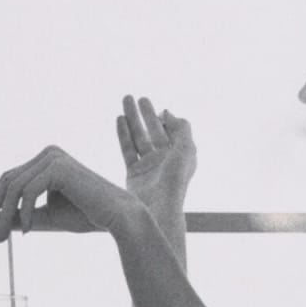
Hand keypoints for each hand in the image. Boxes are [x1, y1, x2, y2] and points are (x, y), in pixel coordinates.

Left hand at [0, 145, 127, 239]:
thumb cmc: (85, 216)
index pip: (9, 178)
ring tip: (0, 237)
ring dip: (4, 215)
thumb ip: (21, 217)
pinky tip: (29, 230)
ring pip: (14, 187)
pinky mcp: (58, 167)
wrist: (116, 217)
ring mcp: (53, 157)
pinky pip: (29, 192)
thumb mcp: (45, 217)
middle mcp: (48, 154)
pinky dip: (25, 213)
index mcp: (45, 161)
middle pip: (6, 180)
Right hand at [116, 95, 196, 214]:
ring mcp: (148, 166)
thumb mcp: (185, 150)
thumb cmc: (175, 181)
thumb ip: (181, 128)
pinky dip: (123, 133)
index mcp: (180, 155)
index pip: (171, 130)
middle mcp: (164, 159)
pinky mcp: (133, 173)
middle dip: (145, 113)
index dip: (164, 118)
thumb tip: (167, 112)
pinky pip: (128, 148)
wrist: (157, 209)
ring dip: (132, 119)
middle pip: (153, 130)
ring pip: (139, 137)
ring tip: (125, 101)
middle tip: (135, 97)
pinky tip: (119, 119)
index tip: (157, 108)